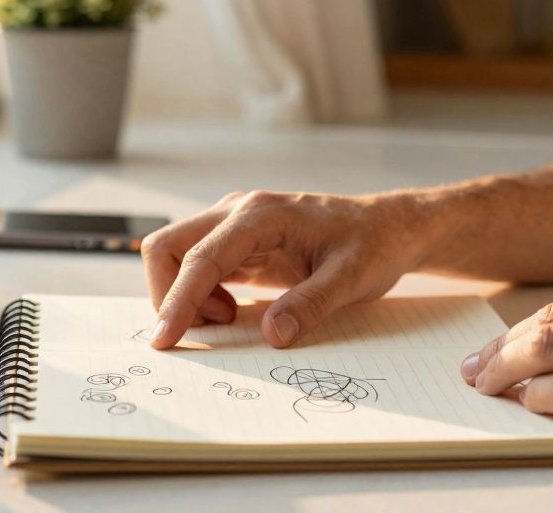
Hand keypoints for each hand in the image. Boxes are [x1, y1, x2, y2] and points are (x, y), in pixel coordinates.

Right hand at [142, 190, 420, 348]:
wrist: (387, 227)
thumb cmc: (372, 246)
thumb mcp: (352, 279)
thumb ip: (311, 304)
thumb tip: (272, 336)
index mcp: (262, 216)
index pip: (201, 257)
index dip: (178, 299)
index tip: (165, 339)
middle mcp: (239, 212)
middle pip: (168, 246)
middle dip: (169, 294)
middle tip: (204, 332)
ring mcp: (234, 225)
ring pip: (176, 256)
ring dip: (186, 295)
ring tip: (231, 316)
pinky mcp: (237, 242)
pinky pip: (197, 267)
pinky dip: (199, 294)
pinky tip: (233, 309)